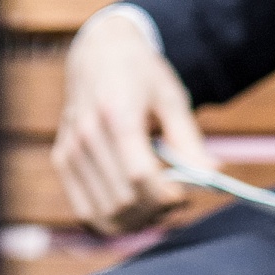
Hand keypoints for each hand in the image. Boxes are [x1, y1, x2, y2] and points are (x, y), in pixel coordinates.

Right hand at [51, 11, 214, 235]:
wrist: (98, 52)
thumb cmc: (140, 74)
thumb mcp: (172, 98)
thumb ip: (189, 140)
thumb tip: (212, 174)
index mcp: (116, 114)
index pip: (140, 176)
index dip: (167, 196)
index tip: (185, 195)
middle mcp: (87, 134)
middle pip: (124, 199)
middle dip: (157, 210)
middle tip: (177, 202)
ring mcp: (70, 149)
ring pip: (106, 212)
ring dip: (138, 221)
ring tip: (157, 207)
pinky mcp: (62, 160)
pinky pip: (86, 211)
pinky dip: (113, 222)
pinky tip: (134, 212)